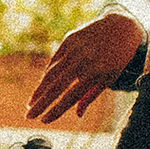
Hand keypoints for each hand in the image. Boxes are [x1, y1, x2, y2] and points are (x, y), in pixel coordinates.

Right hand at [27, 11, 143, 123]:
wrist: (120, 27)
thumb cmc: (116, 59)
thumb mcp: (109, 78)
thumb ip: (92, 95)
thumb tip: (78, 115)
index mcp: (97, 72)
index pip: (71, 96)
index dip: (56, 110)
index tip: (44, 121)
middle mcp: (84, 60)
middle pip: (56, 86)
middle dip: (41, 104)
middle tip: (29, 117)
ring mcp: (75, 48)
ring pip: (51, 73)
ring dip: (39, 91)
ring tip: (30, 104)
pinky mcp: (69, 39)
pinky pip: (54, 60)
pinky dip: (47, 74)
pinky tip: (40, 87)